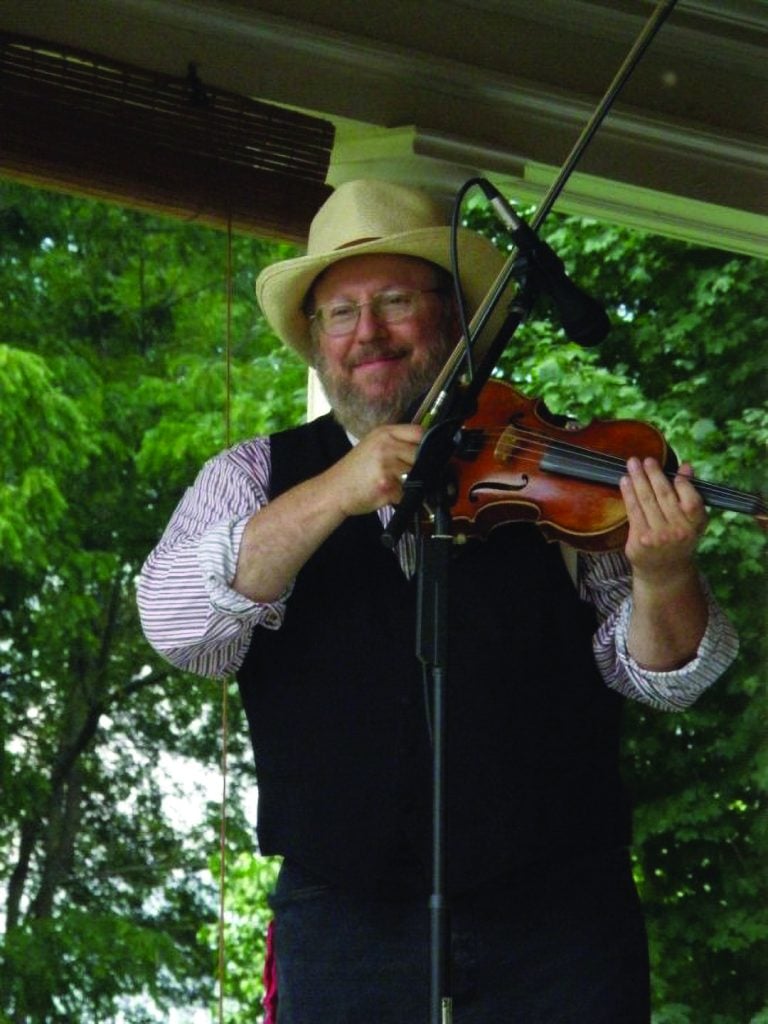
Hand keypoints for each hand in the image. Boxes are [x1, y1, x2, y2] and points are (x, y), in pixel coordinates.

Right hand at [325, 423, 423, 516]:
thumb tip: (426, 448)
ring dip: (411, 483)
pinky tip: (387, 493)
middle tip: (405, 474)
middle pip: (421, 454)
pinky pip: (407, 492)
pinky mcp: (387, 486)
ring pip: (417, 475)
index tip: (427, 454)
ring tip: (393, 484)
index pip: (419, 432)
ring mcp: (387, 466)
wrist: (334, 490)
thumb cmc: (354, 470)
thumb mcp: (373, 446)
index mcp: (384, 433)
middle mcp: (386, 446)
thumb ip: (396, 443)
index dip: (426, 444)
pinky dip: (401, 497)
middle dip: (419, 466)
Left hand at [620, 457, 706, 583]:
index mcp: (696, 525)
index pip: (691, 499)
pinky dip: (628, 493)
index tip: (673, 468)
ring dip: (638, 479)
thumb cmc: (679, 539)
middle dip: (654, 474)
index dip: (682, 482)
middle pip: (665, 496)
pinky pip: (633, 511)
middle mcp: (679, 531)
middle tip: (646, 459)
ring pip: (647, 501)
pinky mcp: (640, 540)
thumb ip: (690, 494)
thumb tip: (686, 467)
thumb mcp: (692, 520)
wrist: (664, 572)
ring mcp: (658, 537)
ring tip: (632, 464)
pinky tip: (624, 481)